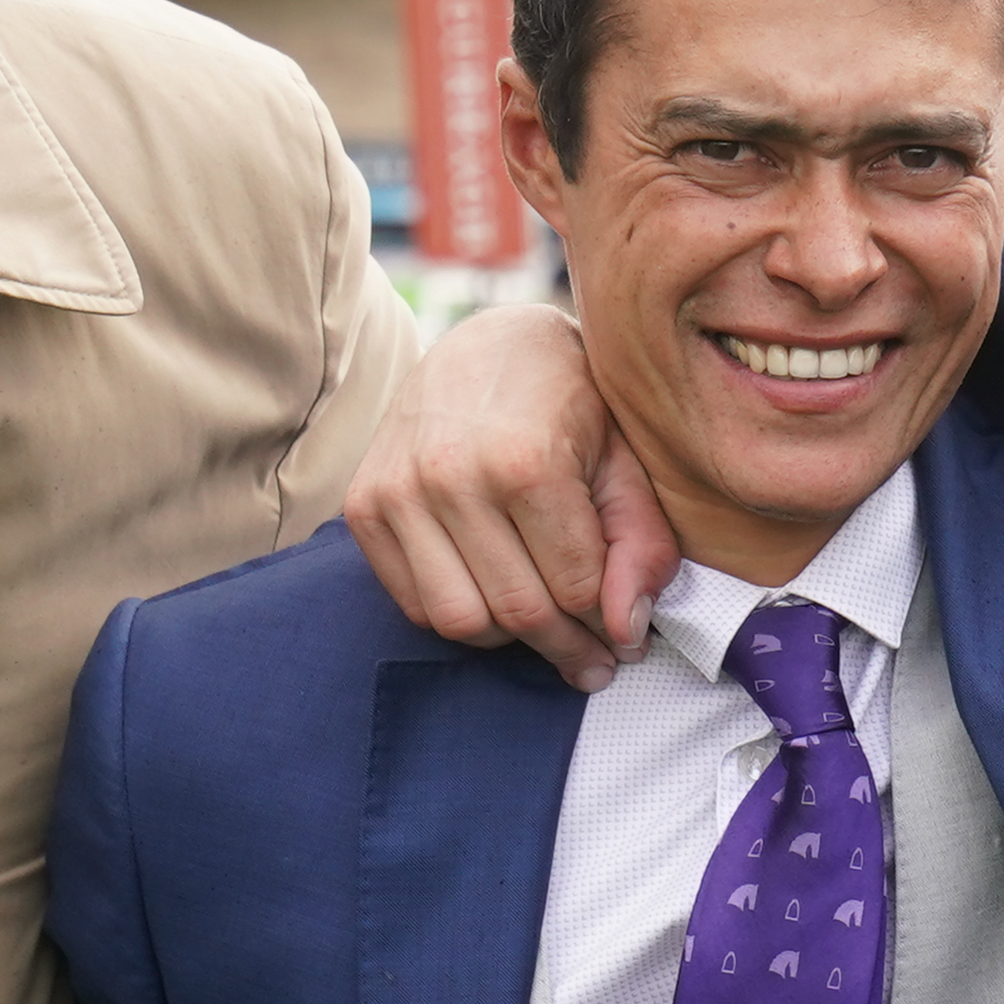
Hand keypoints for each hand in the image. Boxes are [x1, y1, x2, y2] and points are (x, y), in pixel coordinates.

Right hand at [341, 301, 668, 686]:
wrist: (487, 346)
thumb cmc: (572, 405)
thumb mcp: (626, 463)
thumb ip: (640, 546)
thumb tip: (626, 631)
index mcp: (526, 460)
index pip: (575, 588)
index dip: (609, 630)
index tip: (627, 643)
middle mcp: (451, 474)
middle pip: (518, 612)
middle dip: (566, 647)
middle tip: (594, 658)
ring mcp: (398, 489)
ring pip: (460, 619)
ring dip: (510, 639)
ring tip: (546, 626)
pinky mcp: (363, 504)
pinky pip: (413, 603)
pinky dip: (459, 615)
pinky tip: (494, 595)